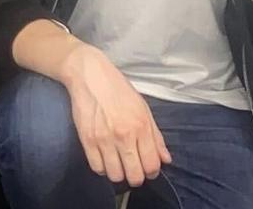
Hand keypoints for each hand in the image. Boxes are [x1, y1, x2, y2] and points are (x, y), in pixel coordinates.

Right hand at [58, 41, 171, 186]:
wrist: (90, 75)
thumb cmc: (118, 90)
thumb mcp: (143, 108)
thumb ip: (156, 136)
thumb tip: (166, 159)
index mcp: (141, 126)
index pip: (152, 165)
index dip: (152, 172)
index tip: (148, 169)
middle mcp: (124, 135)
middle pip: (134, 176)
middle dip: (136, 177)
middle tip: (134, 169)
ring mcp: (104, 139)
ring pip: (115, 176)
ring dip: (119, 174)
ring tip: (118, 164)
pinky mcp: (87, 140)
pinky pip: (97, 168)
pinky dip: (102, 168)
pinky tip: (105, 159)